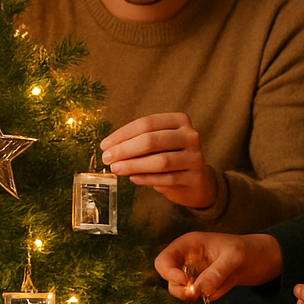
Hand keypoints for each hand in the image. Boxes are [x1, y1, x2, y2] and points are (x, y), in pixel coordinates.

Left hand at [101, 112, 215, 209]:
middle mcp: (190, 136)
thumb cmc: (172, 158)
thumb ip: (139, 142)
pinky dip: (147, 179)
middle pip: (152, 140)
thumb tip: (110, 148)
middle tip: (107, 158)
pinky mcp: (195, 177)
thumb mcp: (159, 144)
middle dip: (125, 149)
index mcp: (180, 121)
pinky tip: (133, 179)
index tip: (105, 145)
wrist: (198, 182)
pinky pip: (167, 179)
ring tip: (116, 169)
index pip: (147, 123)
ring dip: (134, 165)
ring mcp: (195, 157)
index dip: (123, 134)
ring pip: (160, 160)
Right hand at [154, 232, 283, 301]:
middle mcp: (189, 258)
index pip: (163, 260)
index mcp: (189, 244)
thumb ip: (215, 273)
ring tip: (215, 289)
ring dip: (194, 295)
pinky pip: (199, 295)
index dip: (169, 273)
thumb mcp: (233, 258)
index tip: (186, 282)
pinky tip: (225, 287)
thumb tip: (198, 291)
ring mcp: (197, 272)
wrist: (267, 259)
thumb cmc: (250, 249)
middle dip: (180, 289)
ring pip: (181, 289)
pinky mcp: (206, 284)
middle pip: (168, 278)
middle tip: (196, 294)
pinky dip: (208, 297)